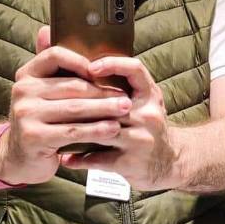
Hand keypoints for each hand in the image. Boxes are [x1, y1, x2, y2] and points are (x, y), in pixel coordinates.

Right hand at [0, 26, 130, 184]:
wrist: (19, 157)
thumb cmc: (40, 119)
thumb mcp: (42, 91)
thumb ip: (50, 65)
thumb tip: (48, 28)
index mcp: (27, 74)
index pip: (55, 56)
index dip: (80, 61)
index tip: (101, 70)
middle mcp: (22, 91)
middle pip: (72, 86)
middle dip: (103, 91)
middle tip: (126, 96)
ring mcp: (26, 114)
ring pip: (76, 108)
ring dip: (105, 109)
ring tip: (125, 110)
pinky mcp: (34, 137)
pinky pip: (73, 130)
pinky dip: (96, 130)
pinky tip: (112, 129)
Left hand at [60, 56, 181, 190]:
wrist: (169, 162)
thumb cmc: (147, 125)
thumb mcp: (145, 100)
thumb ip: (125, 82)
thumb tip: (90, 60)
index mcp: (150, 95)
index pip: (135, 69)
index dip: (112, 64)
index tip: (90, 67)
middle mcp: (149, 114)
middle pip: (111, 103)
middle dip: (83, 101)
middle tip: (57, 99)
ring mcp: (140, 140)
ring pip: (101, 130)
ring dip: (76, 130)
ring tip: (55, 127)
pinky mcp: (131, 163)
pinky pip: (99, 159)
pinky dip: (80, 159)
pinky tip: (64, 157)